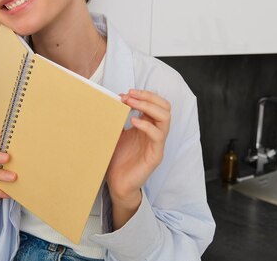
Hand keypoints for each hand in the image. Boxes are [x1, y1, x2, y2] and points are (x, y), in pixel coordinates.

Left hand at [106, 89, 170, 227]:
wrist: (117, 183)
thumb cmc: (117, 158)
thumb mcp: (116, 133)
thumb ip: (118, 118)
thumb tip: (111, 100)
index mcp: (148, 126)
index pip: (156, 103)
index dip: (144, 94)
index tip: (126, 93)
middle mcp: (156, 132)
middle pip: (165, 107)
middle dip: (148, 97)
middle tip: (129, 95)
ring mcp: (157, 144)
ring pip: (165, 118)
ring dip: (148, 106)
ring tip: (131, 104)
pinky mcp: (156, 155)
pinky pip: (158, 136)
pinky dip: (146, 125)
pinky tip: (133, 121)